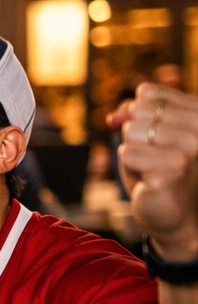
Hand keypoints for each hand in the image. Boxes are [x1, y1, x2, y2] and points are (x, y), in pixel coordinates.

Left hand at [111, 83, 197, 260]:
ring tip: (151, 167)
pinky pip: (127, 153)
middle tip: (153, 157)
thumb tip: (114, 116)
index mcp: (196, 111)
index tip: (154, 136)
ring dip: (133, 152)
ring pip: (130, 131)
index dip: (136, 114)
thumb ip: (132, 113)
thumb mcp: (145, 134)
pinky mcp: (173, 167)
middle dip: (134, 136)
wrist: (173, 211)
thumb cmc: (158, 170)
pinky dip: (130, 166)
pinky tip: (149, 179)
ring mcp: (190, 146)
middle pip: (137, 111)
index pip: (148, 92)